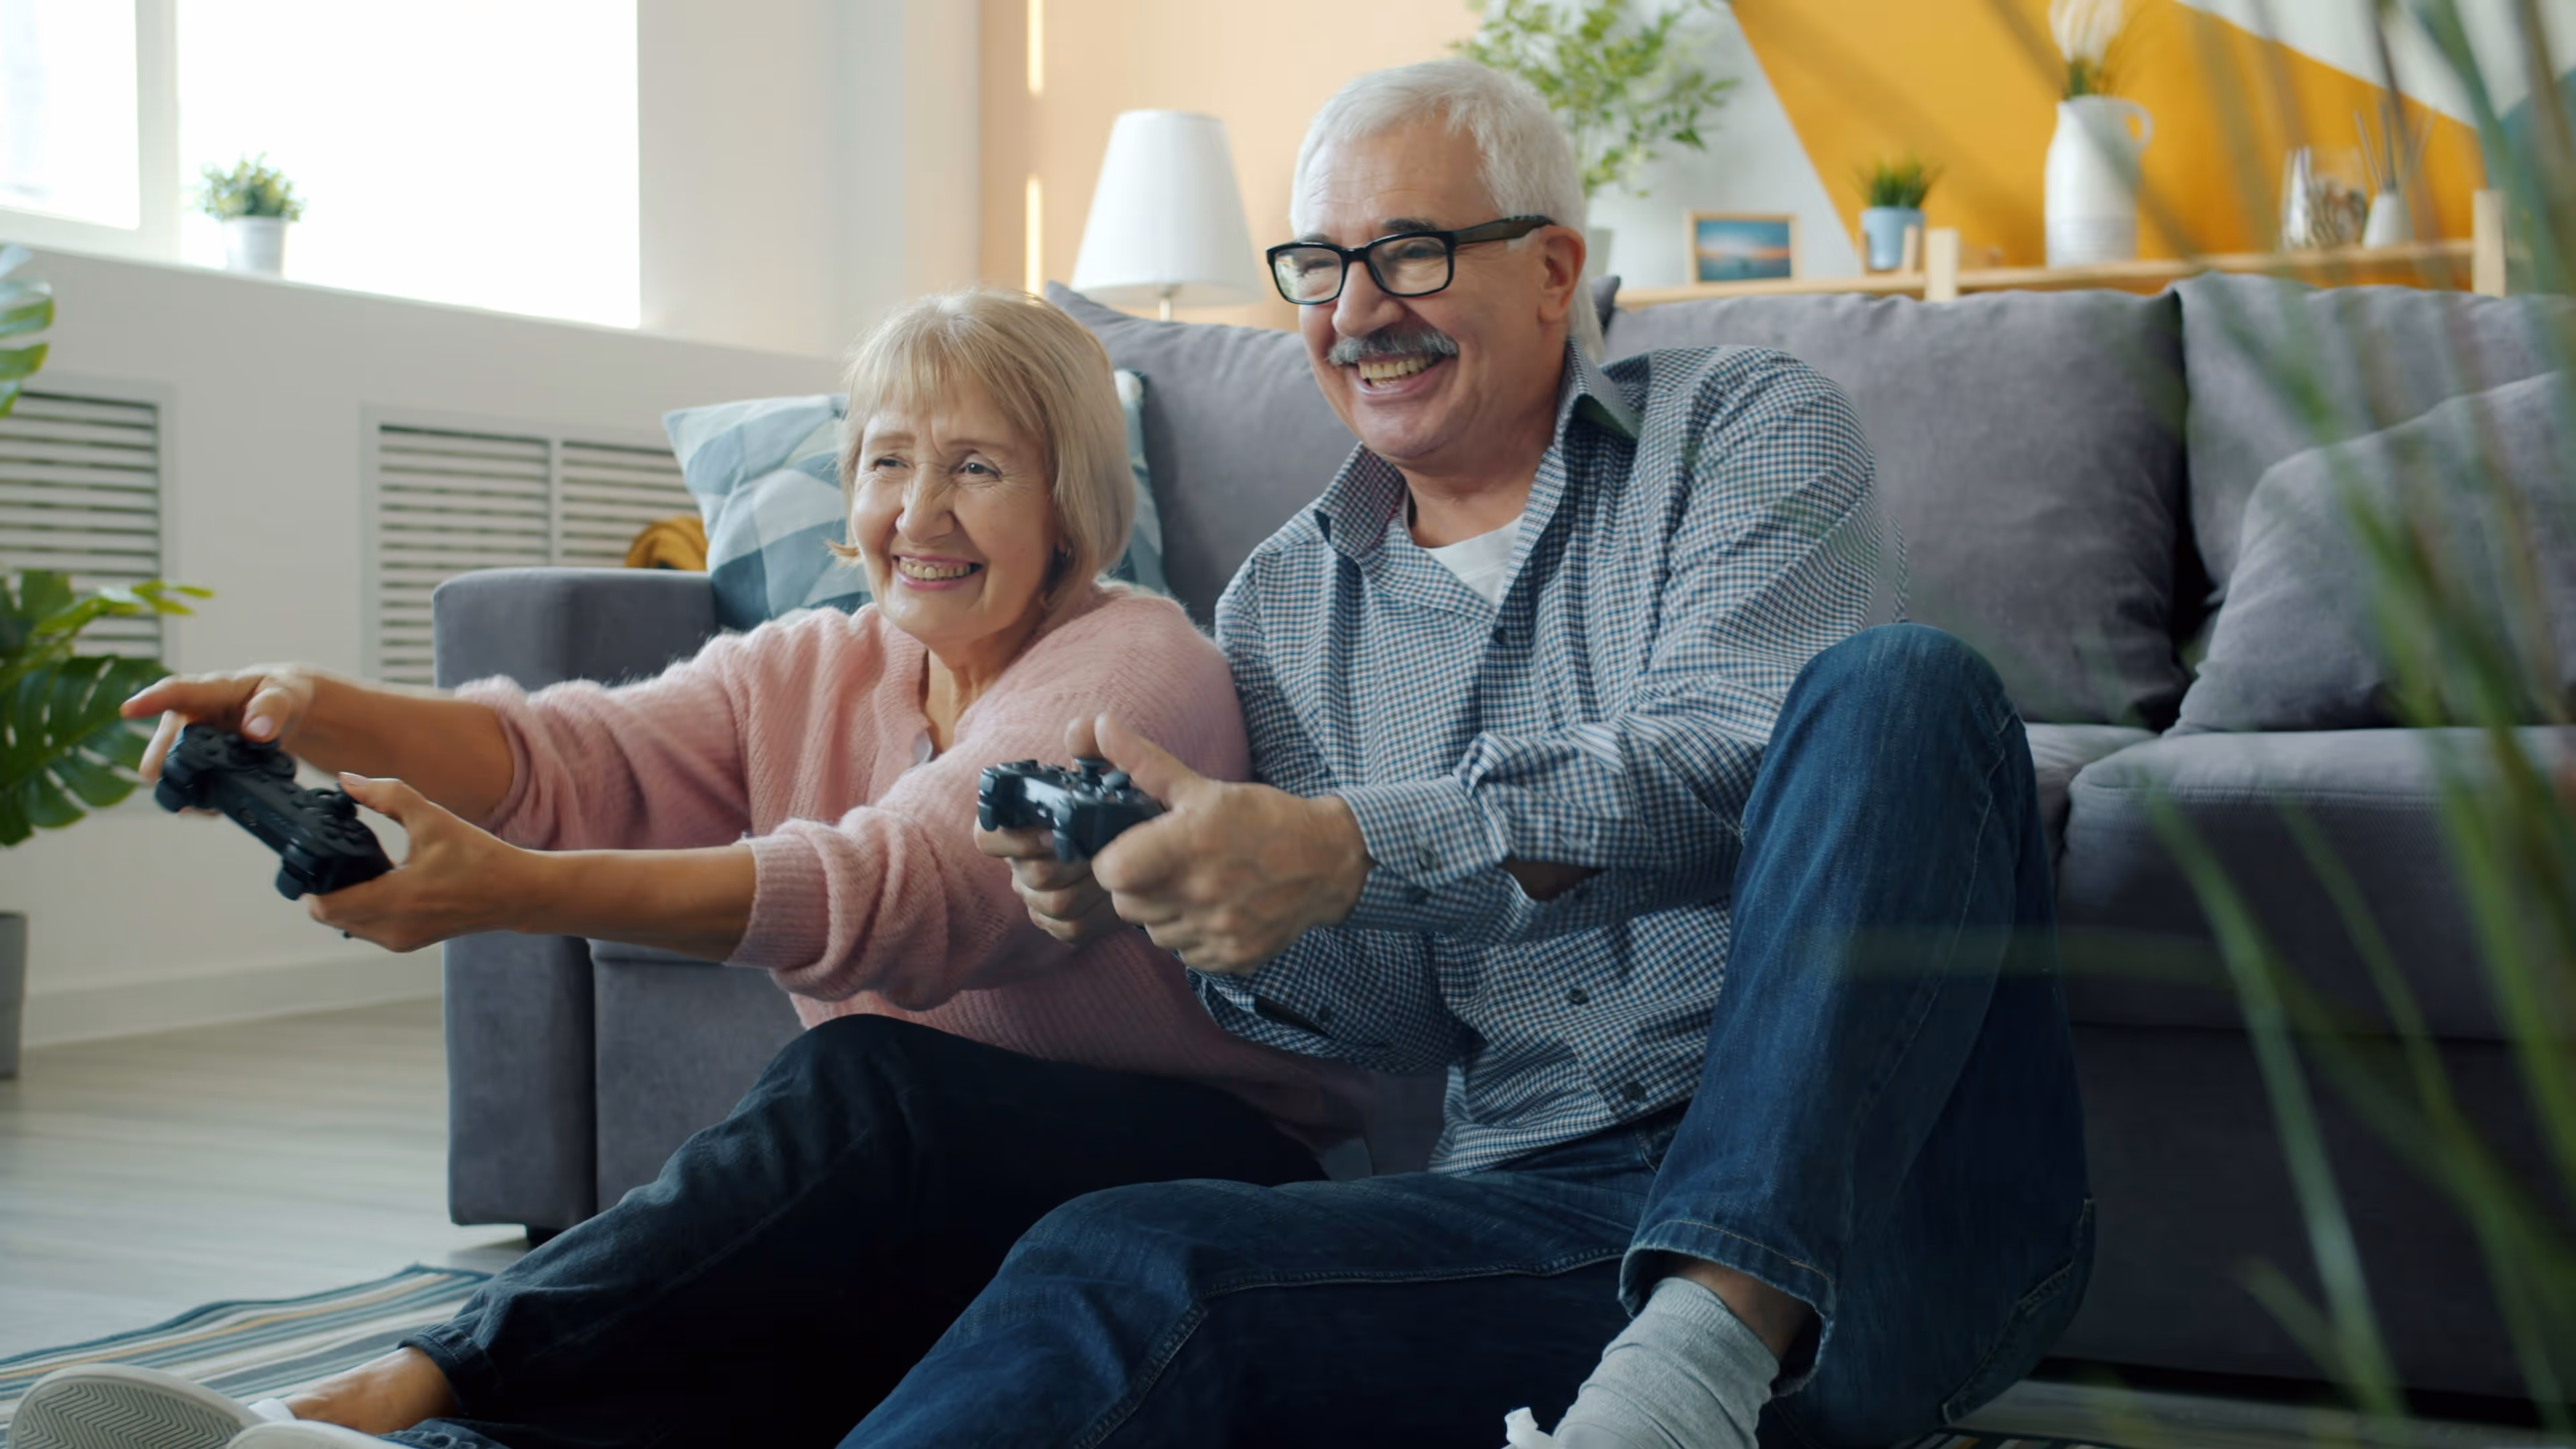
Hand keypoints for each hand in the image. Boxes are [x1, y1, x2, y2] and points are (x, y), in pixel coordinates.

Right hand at [122, 665, 322, 781]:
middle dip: (173, 772)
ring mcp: (186, 739)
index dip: (152, 701)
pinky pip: (179, 785)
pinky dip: (195, 798)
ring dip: (184, 790)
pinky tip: (216, 803)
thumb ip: (272, 710)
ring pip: (163, 772)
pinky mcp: (192, 760)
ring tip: (217, 801)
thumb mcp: (286, 694)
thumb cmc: (280, 694)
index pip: (177, 692)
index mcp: (211, 690)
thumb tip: (256, 732)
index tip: (128, 710)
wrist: (285, 709)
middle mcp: (188, 715)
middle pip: (161, 749)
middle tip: (205, 788)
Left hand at [306, 774, 535, 951]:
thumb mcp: (433, 818)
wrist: (517, 893)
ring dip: (343, 902)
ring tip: (357, 871)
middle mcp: (393, 927)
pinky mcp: (408, 943)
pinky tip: (379, 886)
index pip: (325, 908)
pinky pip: (367, 930)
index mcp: (395, 899)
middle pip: (330, 918)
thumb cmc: (480, 858)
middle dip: (324, 890)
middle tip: (333, 860)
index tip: (314, 860)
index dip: (309, 887)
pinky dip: (362, 910)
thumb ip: (387, 796)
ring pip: (347, 926)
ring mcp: (400, 940)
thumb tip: (346, 780)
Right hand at [973, 719, 1137, 947]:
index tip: (1048, 832)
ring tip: (1113, 870)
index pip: (987, 835)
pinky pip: (1066, 928)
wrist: (1157, 857)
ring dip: (1086, 888)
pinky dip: (1094, 915)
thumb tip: (1076, 731)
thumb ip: (1095, 750)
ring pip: (1048, 903)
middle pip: (1027, 874)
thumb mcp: (1114, 782)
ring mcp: (1040, 897)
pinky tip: (1113, 898)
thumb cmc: (1125, 816)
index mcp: (1024, 827)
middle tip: (1099, 851)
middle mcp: (1024, 863)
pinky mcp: (1062, 925)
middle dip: (1067, 863)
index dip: (1009, 838)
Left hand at [1086, 713, 1370, 974]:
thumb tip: (1096, 727)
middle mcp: (1201, 893)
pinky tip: (1215, 909)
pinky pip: (1185, 954)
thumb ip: (1143, 762)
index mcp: (1188, 844)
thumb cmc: (1263, 818)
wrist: (1327, 861)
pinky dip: (1192, 935)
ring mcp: (1217, 930)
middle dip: (1136, 886)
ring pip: (1154, 933)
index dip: (1113, 862)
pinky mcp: (1232, 957)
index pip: (1111, 873)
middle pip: (1126, 906)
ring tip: (1195, 886)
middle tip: (1166, 866)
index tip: (1132, 851)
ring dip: (1164, 913)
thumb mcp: (1203, 786)